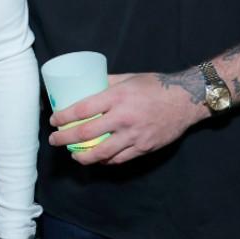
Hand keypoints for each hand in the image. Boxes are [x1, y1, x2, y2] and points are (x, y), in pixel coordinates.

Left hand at [48, 71, 206, 164]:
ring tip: (73, 155)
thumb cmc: (156, 85)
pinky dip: (105, 160)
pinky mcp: (143, 147)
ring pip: (101, 153)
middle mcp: (123, 117)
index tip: (53, 120)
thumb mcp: (129, 78)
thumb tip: (87, 87)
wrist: (185, 100)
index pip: (82, 110)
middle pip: (86, 133)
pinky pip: (119, 159)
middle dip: (65, 138)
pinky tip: (97, 158)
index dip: (64, 117)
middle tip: (54, 140)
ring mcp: (134, 135)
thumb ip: (108, 83)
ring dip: (82, 156)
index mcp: (117, 97)